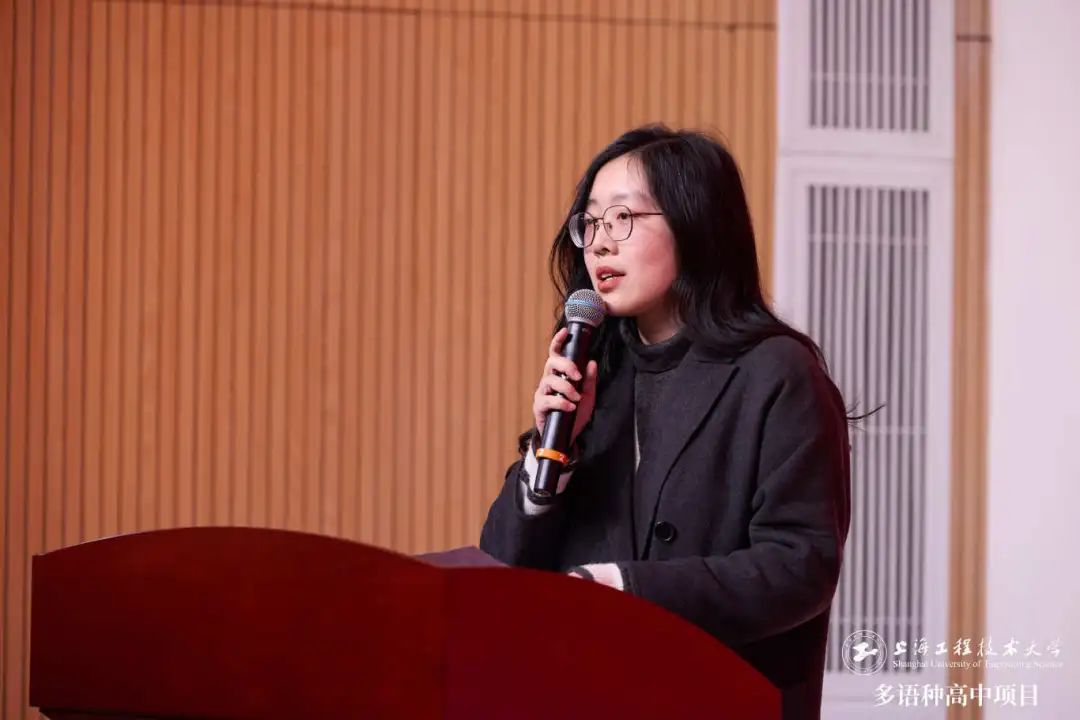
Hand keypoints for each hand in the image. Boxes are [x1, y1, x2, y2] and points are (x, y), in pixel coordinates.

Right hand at [532, 327, 598, 445]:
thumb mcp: (588, 396)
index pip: (556, 354)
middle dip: (565, 366)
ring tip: (576, 398)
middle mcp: (548, 381)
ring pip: (549, 380)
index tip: (565, 332)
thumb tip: (591, 362)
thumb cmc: (576, 415)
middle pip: (551, 362)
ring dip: (565, 387)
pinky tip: (570, 407)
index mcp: (559, 375)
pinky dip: (560, 402)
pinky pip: (547, 400)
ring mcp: (542, 393)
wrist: (568, 437)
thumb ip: (589, 380)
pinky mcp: (539, 407)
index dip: (558, 341)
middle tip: (577, 376)